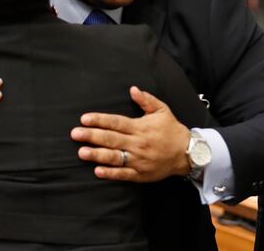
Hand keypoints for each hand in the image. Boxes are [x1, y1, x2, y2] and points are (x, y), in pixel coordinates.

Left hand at [70, 86, 190, 181]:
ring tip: (81, 152)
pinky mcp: (141, 173)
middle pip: (111, 139)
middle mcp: (138, 143)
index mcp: (140, 127)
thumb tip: (132, 89)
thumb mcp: (162, 110)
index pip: (116, 123)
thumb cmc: (172, 129)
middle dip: (91, 136)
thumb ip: (146, 100)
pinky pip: (124, 174)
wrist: (188, 153)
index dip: (99, 120)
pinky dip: (110, 173)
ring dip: (97, 155)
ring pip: (115, 157)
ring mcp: (139, 160)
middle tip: (75, 134)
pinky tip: (97, 171)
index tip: (84, 119)